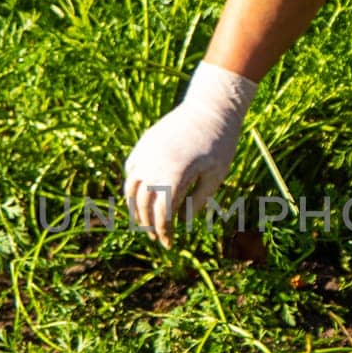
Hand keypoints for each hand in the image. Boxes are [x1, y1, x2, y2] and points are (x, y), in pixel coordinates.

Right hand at [124, 62, 256, 246]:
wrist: (211, 107)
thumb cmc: (220, 144)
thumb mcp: (215, 176)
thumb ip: (198, 201)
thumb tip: (182, 222)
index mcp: (174, 177)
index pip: (162, 214)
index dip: (164, 232)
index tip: (169, 244)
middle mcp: (155, 166)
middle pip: (144, 205)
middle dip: (149, 225)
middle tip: (158, 237)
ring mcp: (146, 153)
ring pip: (132, 189)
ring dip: (136, 208)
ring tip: (144, 220)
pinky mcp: (144, 143)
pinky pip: (131, 170)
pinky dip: (132, 185)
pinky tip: (140, 194)